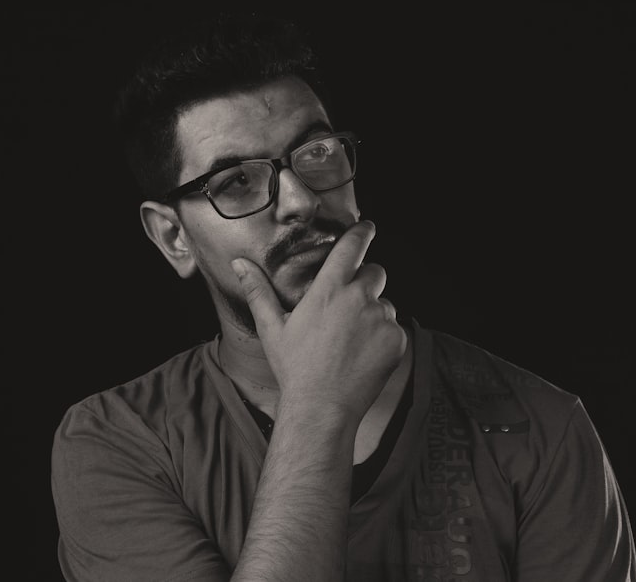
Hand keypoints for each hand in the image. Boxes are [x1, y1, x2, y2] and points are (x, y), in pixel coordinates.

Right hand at [231, 220, 406, 421]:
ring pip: (385, 304)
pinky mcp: (396, 340)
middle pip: (375, 272)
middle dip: (365, 280)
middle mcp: (359, 299)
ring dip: (373, 313)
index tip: (368, 227)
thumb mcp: (272, 328)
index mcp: (329, 290)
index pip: (352, 247)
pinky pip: (393, 328)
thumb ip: (258, 291)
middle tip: (348, 304)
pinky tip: (362, 356)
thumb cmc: (294, 367)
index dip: (362, 232)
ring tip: (351, 341)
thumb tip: (239, 263)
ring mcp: (381, 320)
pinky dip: (382, 337)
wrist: (322, 407)